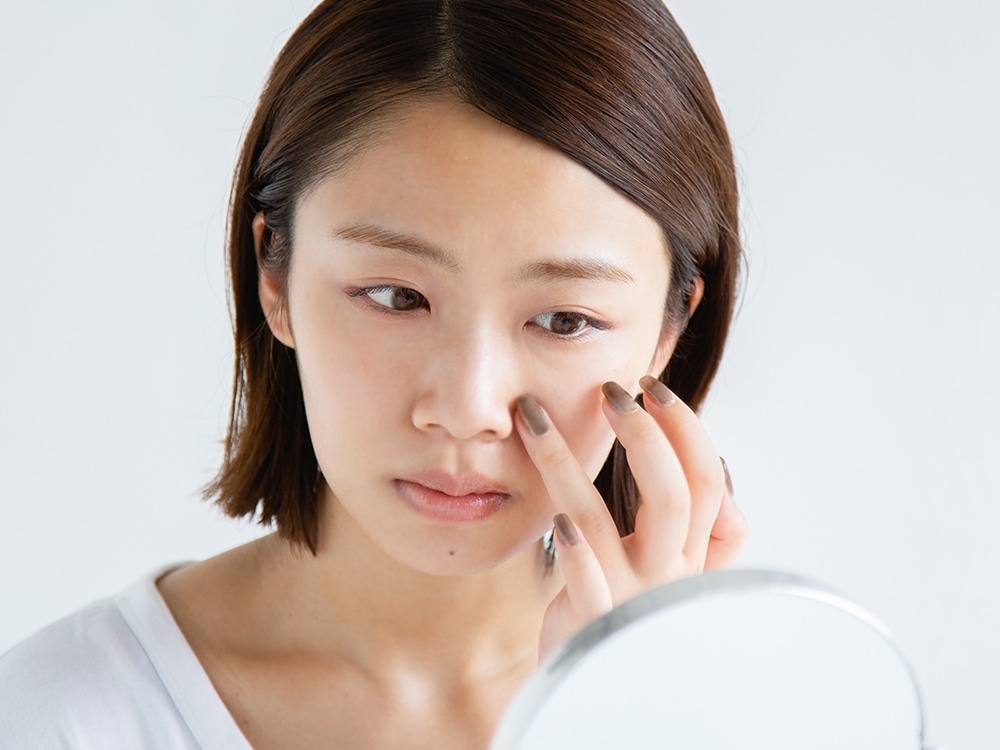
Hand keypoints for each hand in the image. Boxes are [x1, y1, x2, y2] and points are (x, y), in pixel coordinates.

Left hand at [515, 376, 747, 660]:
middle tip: (614, 392)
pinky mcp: (591, 624)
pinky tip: (556, 520)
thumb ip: (710, 537)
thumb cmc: (634, 616)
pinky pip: (585, 583)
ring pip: (606, 520)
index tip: (651, 388)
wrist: (603, 687)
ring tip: (533, 419)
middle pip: (676, 495)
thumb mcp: (679, 576)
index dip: (684, 429)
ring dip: (567, 462)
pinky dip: (574, 549)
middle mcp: (669, 574)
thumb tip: (728, 488)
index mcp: (691, 554)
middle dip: (646, 434)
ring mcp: (630, 599)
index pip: (706, 481)